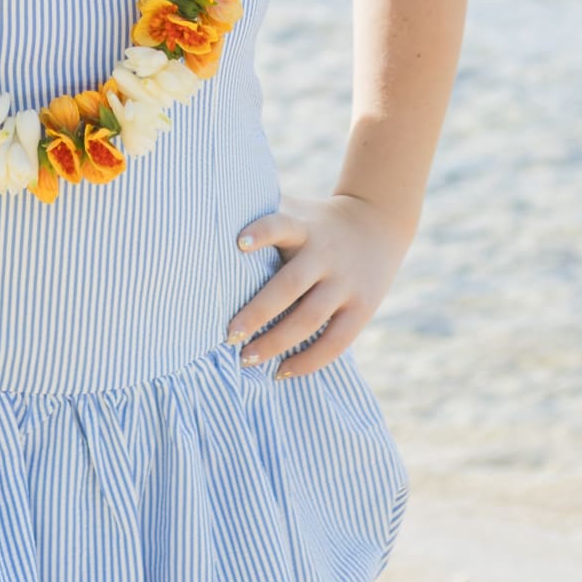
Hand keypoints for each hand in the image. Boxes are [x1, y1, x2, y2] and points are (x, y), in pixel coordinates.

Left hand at [226, 194, 409, 378]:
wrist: (377, 221)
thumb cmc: (315, 222)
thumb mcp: (294, 209)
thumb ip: (260, 212)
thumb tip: (204, 214)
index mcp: (303, 227)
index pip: (280, 225)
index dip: (261, 233)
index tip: (237, 244)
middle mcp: (324, 255)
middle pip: (290, 286)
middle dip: (257, 312)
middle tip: (228, 335)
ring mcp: (345, 284)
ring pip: (309, 319)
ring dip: (276, 343)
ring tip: (246, 359)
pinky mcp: (361, 309)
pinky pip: (335, 342)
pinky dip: (308, 361)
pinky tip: (281, 373)